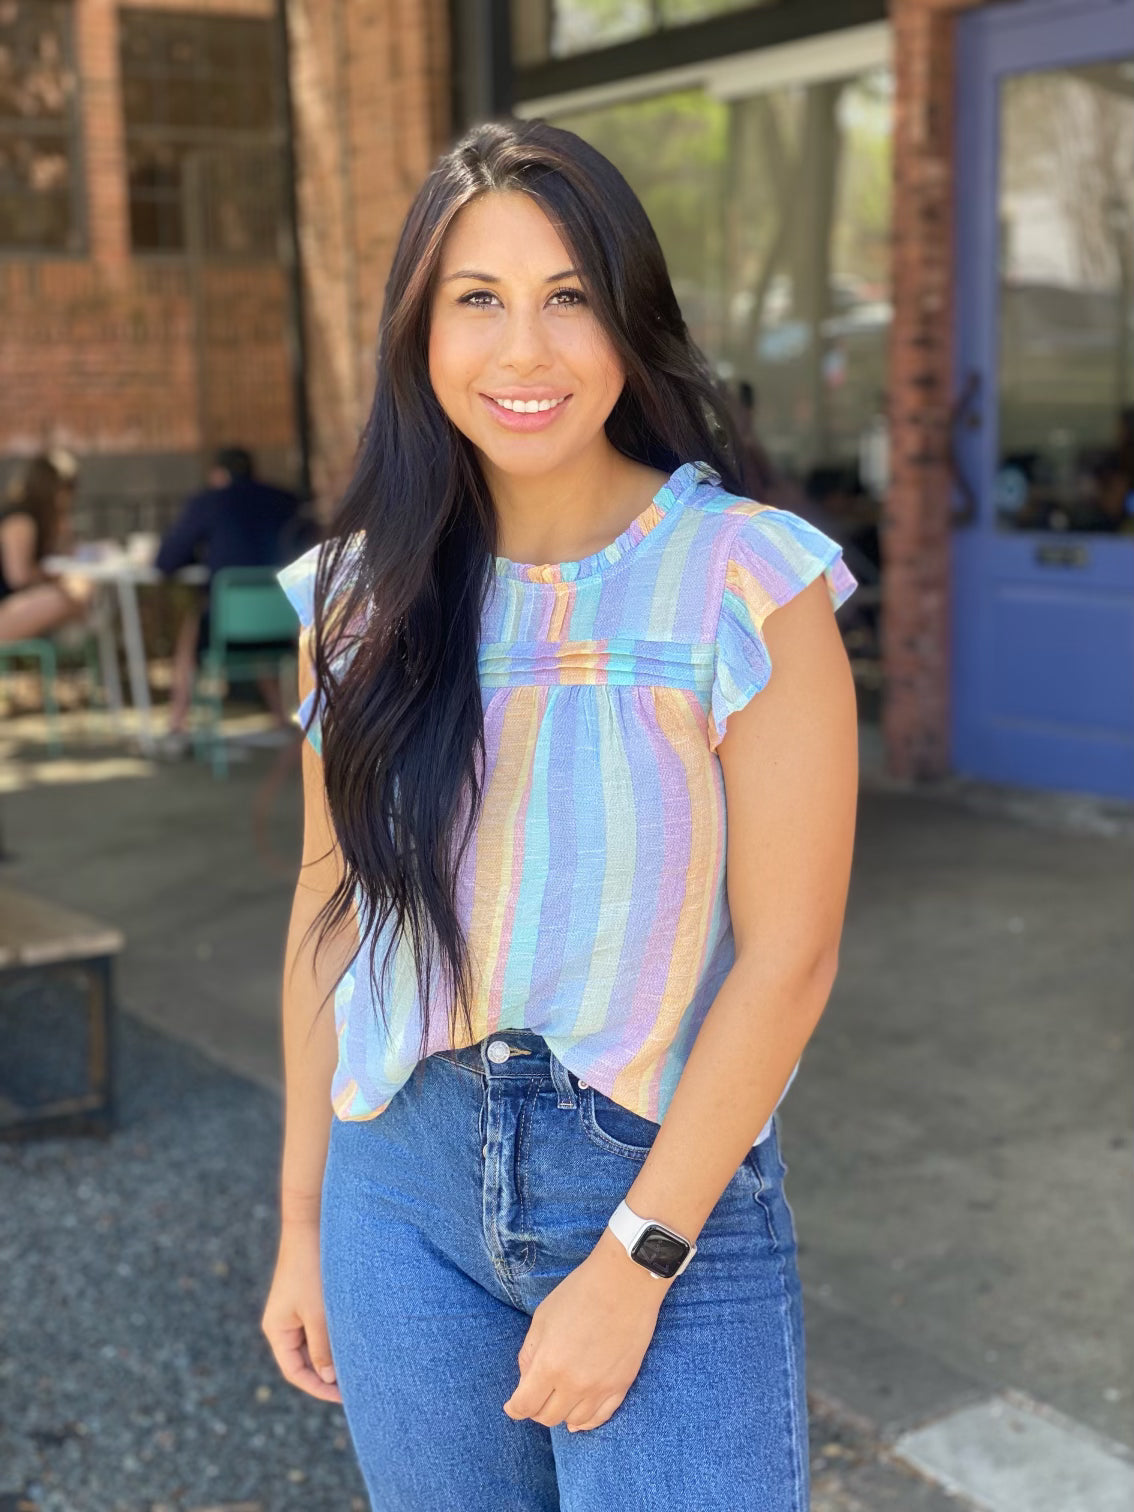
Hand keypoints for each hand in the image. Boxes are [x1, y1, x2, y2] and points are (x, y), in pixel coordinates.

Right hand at [261, 1218, 341, 1403]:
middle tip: (357, 1384)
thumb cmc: (311, 1269)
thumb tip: (328, 1377)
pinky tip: (355, 1338)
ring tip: (360, 1364)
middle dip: (328, 1374)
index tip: (344, 1396)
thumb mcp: (319, 1313)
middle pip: (304, 1360)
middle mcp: (283, 1323)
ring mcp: (295, 1309)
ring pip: (315, 1342)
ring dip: (333, 1353)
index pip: (296, 1372)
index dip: (318, 1388)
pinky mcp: (308, 1297)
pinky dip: (335, 1335)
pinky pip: (320, 1325)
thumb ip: (323, 1348)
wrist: (311, 1225)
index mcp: (277, 1331)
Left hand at [502, 1229, 668, 1432]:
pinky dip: (586, 1421)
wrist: (626, 1281)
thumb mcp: (543, 1317)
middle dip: (536, 1409)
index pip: (525, 1405)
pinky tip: (578, 1417)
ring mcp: (601, 1387)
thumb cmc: (580, 1292)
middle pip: (548, 1417)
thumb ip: (530, 1352)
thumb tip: (526, 1380)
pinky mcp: (622, 1385)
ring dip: (561, 1414)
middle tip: (536, 1397)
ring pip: (574, 1421)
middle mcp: (574, 1383)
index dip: (515, 1408)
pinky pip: (601, 1418)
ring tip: (557, 1401)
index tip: (512, 1405)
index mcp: (549, 1364)